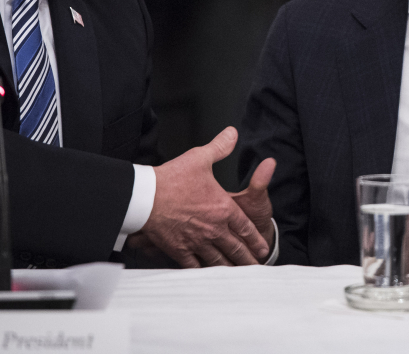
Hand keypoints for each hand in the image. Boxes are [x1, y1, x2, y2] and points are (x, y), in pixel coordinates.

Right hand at [140, 127, 270, 267]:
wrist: (146, 197)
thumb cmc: (173, 178)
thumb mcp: (200, 158)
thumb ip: (220, 147)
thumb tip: (232, 133)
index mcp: (223, 208)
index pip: (244, 227)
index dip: (255, 239)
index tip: (262, 248)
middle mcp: (213, 228)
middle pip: (234, 248)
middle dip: (247, 259)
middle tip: (256, 267)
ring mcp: (196, 241)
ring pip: (217, 260)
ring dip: (229, 268)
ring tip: (237, 274)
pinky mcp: (178, 249)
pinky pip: (194, 265)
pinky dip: (203, 271)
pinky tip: (207, 275)